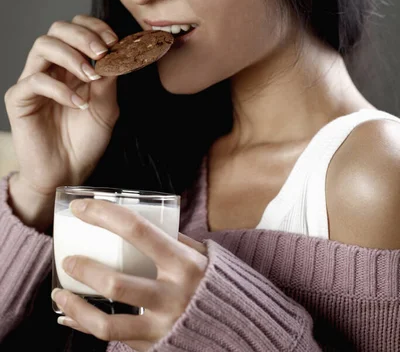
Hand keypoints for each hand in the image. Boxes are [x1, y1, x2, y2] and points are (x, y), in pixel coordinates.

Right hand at [4, 15, 119, 202]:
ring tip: (91, 76)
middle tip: (102, 52)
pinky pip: (35, 80)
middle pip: (58, 29)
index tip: (115, 41)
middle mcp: (51, 68)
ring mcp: (33, 81)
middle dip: (83, 35)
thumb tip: (117, 53)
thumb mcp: (106, 107)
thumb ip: (109, 80)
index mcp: (72, 65)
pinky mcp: (19, 99)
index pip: (77, 28)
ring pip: (43, 45)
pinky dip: (60, 89)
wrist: (67, 173)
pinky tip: (78, 104)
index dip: (95, 27)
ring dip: (71, 56)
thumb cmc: (85, 140)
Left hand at [51, 199, 207, 351]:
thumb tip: (133, 221)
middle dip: (84, 269)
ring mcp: (163, 325)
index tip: (80, 207)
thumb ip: (170, 239)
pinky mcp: (154, 345)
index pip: (137, 230)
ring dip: (76, 306)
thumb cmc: (213, 281)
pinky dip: (86, 325)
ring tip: (59, 294)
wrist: (238, 327)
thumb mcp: (199, 254)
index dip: (104, 215)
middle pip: (116, 282)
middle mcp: (173, 295)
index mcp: (184, 262)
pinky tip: (70, 315)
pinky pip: (112, 338)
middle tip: (67, 257)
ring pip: (108, 322)